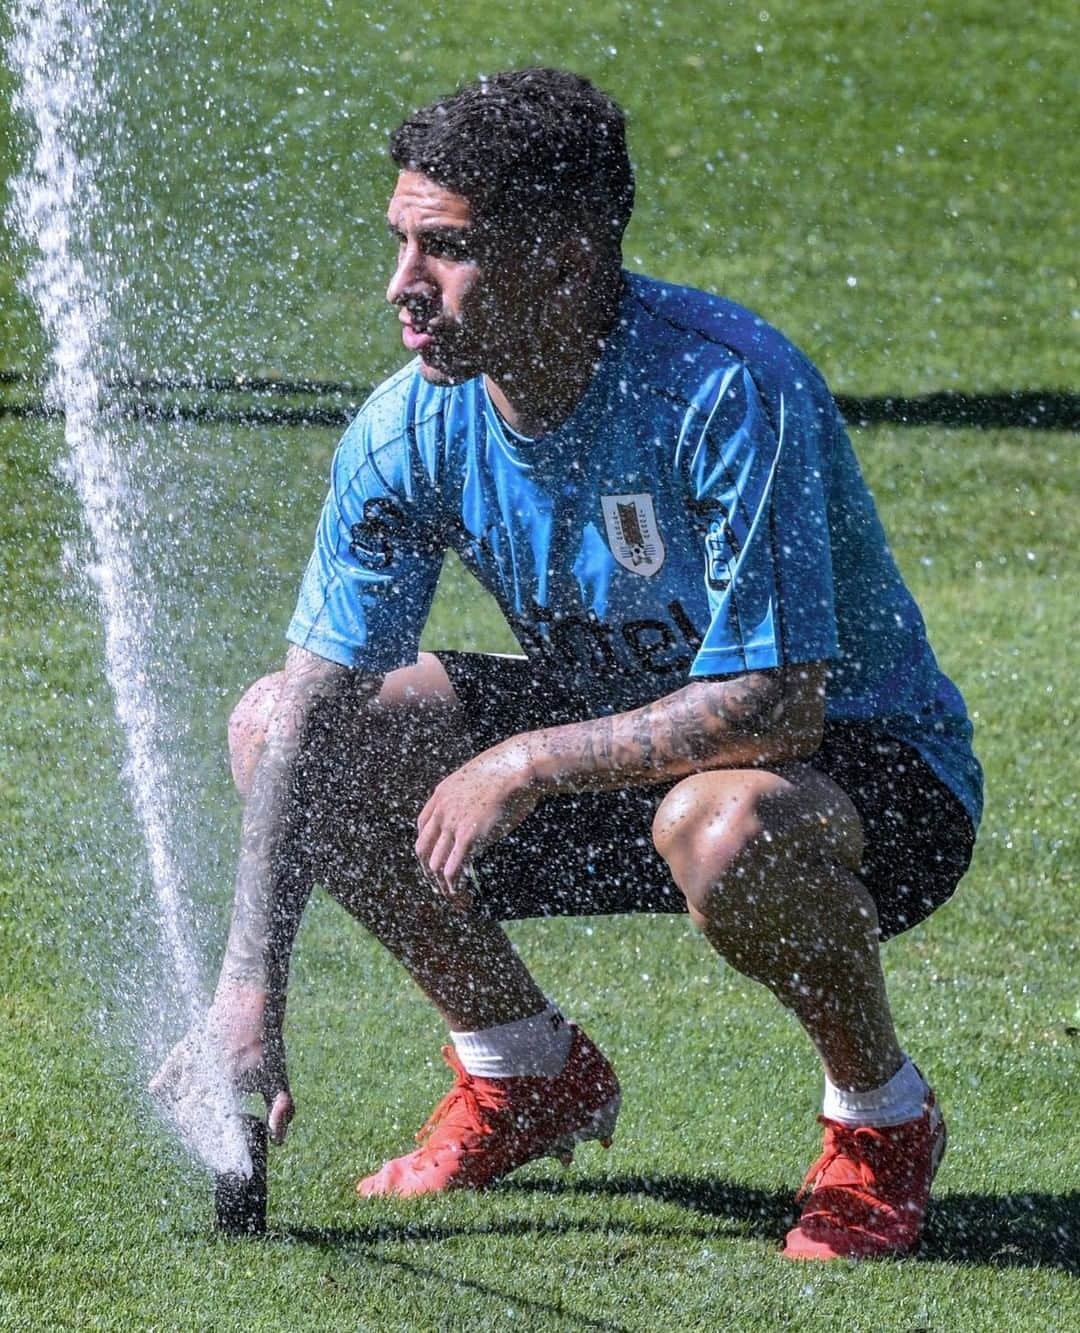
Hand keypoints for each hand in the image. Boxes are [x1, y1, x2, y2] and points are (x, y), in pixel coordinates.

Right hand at [149, 984, 294, 1145]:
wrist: (249, 1005)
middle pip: (191, 1121)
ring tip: (200, 1132)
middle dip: (202, 1139)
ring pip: (177, 1106)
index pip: (217, 1127)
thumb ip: (282, 1110)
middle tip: (213, 1148)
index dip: (220, 1149)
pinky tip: (177, 1108)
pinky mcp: (178, 1055)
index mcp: (229, 1082)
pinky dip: (165, 1101)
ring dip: (187, 1123)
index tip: (229, 1165)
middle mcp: (204, 1074)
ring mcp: (188, 1064)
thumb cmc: (265, 1044)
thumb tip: (278, 1143)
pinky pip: (160, 1086)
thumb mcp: (279, 1076)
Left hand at [415, 738, 540, 901]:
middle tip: (442, 887)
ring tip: (455, 899)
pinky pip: (453, 869)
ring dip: (442, 886)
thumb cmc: (509, 770)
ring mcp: (453, 823)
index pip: (422, 829)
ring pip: (435, 864)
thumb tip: (483, 804)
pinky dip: (454, 888)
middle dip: (430, 872)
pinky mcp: (468, 835)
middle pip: (424, 849)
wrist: (518, 766)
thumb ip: (472, 794)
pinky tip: (462, 896)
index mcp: (441, 794)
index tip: (438, 862)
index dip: (428, 849)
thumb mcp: (480, 778)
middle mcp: (441, 810)